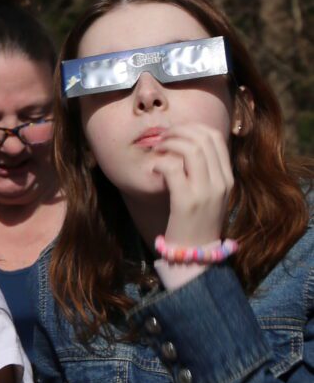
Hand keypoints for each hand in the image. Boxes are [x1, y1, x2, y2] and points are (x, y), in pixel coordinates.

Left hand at [151, 123, 234, 285]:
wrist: (195, 255)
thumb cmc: (197, 222)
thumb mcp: (210, 194)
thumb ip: (204, 171)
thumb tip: (184, 143)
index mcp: (227, 178)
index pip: (215, 138)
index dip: (193, 128)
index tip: (177, 132)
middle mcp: (221, 182)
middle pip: (202, 139)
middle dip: (178, 132)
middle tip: (162, 139)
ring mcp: (205, 191)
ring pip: (190, 149)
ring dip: (169, 144)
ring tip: (157, 151)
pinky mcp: (186, 201)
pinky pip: (172, 168)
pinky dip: (160, 163)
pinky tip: (153, 169)